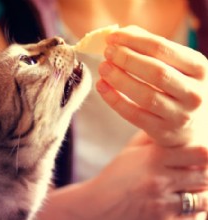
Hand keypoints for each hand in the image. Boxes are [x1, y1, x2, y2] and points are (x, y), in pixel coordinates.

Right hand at [89, 131, 207, 219]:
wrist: (99, 205)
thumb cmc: (116, 176)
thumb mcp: (130, 152)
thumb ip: (150, 138)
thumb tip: (168, 124)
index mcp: (153, 158)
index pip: (200, 153)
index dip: (202, 154)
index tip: (196, 156)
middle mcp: (160, 179)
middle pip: (204, 175)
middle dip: (201, 174)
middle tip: (191, 174)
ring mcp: (163, 202)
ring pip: (202, 198)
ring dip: (198, 193)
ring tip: (185, 190)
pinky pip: (192, 216)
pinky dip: (190, 211)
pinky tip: (176, 204)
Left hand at [96, 25, 207, 146]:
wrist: (188, 125)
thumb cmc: (176, 87)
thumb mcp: (174, 65)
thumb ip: (150, 48)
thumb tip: (121, 35)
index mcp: (198, 68)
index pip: (162, 49)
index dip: (134, 41)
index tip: (112, 38)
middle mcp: (193, 93)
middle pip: (156, 72)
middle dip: (126, 59)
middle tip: (107, 53)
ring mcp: (179, 115)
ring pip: (145, 96)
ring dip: (119, 79)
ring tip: (103, 68)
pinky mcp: (161, 131)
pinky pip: (133, 114)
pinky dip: (114, 100)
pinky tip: (102, 87)